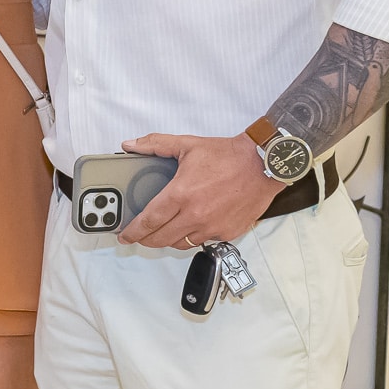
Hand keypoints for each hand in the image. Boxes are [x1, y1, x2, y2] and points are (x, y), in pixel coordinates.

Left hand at [117, 132, 284, 249]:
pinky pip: (203, 241)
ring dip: (169, 239)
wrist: (263, 164)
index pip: (148, 221)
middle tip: (140, 236)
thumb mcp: (187, 144)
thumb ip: (155, 144)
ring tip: (164, 231)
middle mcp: (195, 215)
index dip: (133, 231)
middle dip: (146, 239)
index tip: (124, 235)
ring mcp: (212, 227)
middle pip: (161, 238)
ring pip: (181, 243)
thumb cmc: (228, 155)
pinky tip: (190, 226)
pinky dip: (193, 236)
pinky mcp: (227, 232)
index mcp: (180, 194)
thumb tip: (131, 145)